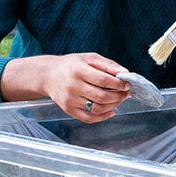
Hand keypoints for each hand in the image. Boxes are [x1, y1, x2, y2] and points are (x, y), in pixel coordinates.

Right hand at [1, 52, 128, 121]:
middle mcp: (73, 86)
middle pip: (102, 96)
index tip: (127, 84)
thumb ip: (108, 64)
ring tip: (119, 100)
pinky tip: (111, 111)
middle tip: (126, 94)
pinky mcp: (69, 109)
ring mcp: (70, 100)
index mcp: (78, 70)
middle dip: (119, 96)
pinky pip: (89, 118)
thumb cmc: (71, 65)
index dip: (119, 84)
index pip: (103, 80)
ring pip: (97, 108)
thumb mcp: (89, 58)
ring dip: (113, 106)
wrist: (48, 75)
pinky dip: (103, 117)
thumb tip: (125, 72)